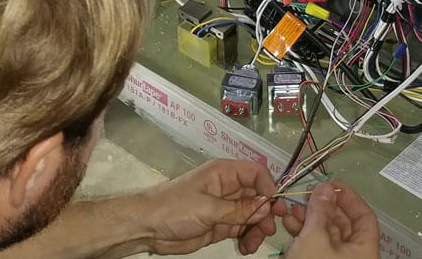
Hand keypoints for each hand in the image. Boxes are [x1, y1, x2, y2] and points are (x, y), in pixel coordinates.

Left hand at [139, 159, 285, 254]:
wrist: (147, 227)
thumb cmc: (173, 208)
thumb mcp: (208, 207)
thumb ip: (239, 209)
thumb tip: (267, 205)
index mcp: (224, 173)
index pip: (256, 173)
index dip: (268, 187)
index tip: (273, 207)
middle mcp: (228, 188)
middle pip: (258, 196)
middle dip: (266, 213)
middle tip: (267, 229)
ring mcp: (225, 208)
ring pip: (253, 215)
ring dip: (258, 229)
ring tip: (252, 244)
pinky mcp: (221, 225)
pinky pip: (243, 229)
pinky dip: (248, 238)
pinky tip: (245, 248)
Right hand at [281, 180, 379, 258]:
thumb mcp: (315, 238)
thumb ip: (320, 211)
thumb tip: (326, 186)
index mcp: (364, 250)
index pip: (364, 217)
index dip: (349, 198)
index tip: (331, 182)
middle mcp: (353, 256)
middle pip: (343, 224)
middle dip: (323, 207)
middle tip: (306, 194)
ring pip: (325, 234)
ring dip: (308, 218)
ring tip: (291, 208)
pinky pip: (314, 244)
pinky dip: (302, 232)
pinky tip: (288, 222)